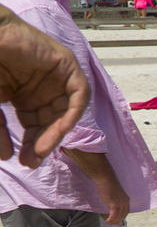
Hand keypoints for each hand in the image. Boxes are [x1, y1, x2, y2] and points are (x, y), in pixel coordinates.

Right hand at [0, 5, 89, 166]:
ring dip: (55, 133)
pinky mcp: (66, 64)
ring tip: (40, 150)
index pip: (34, 125)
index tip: (24, 161)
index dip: (30, 144)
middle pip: (50, 122)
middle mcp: (41, 88)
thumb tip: (7, 157)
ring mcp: (55, 76)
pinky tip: (58, 130)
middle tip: (32, 161)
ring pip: (64, 112)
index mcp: (23, 94)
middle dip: (42, 142)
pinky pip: (78, 94)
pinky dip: (71, 113)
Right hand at [96, 175, 129, 226]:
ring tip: (109, 223)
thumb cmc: (108, 185)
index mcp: (126, 199)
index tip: (118, 219)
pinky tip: (108, 221)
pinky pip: (114, 215)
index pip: (127, 211)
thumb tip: (112, 206)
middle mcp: (125, 202)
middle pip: (124, 215)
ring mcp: (120, 203)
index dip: (122, 216)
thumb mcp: (115, 194)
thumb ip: (116, 200)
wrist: (106, 180)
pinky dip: (111, 219)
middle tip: (112, 223)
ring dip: (114, 221)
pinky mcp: (114, 205)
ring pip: (119, 216)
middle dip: (118, 220)